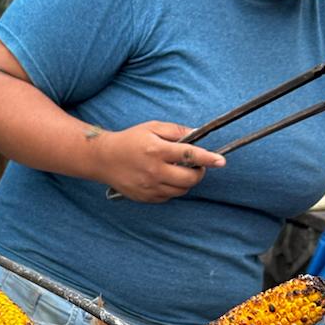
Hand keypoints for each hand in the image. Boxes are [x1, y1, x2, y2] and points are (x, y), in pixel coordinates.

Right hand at [94, 121, 225, 202]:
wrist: (103, 159)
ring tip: (178, 171)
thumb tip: (197, 134)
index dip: (208, 159)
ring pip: (181, 190)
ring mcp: (149, 187)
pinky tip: (164, 178)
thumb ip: (176, 131)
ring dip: (186, 182)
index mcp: (156, 150)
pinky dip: (172, 189)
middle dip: (199, 173)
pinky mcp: (146, 197)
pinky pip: (169, 197)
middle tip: (196, 166)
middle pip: (189, 179)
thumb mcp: (152, 127)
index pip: (189, 155)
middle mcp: (154, 171)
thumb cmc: (129, 140)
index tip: (221, 161)